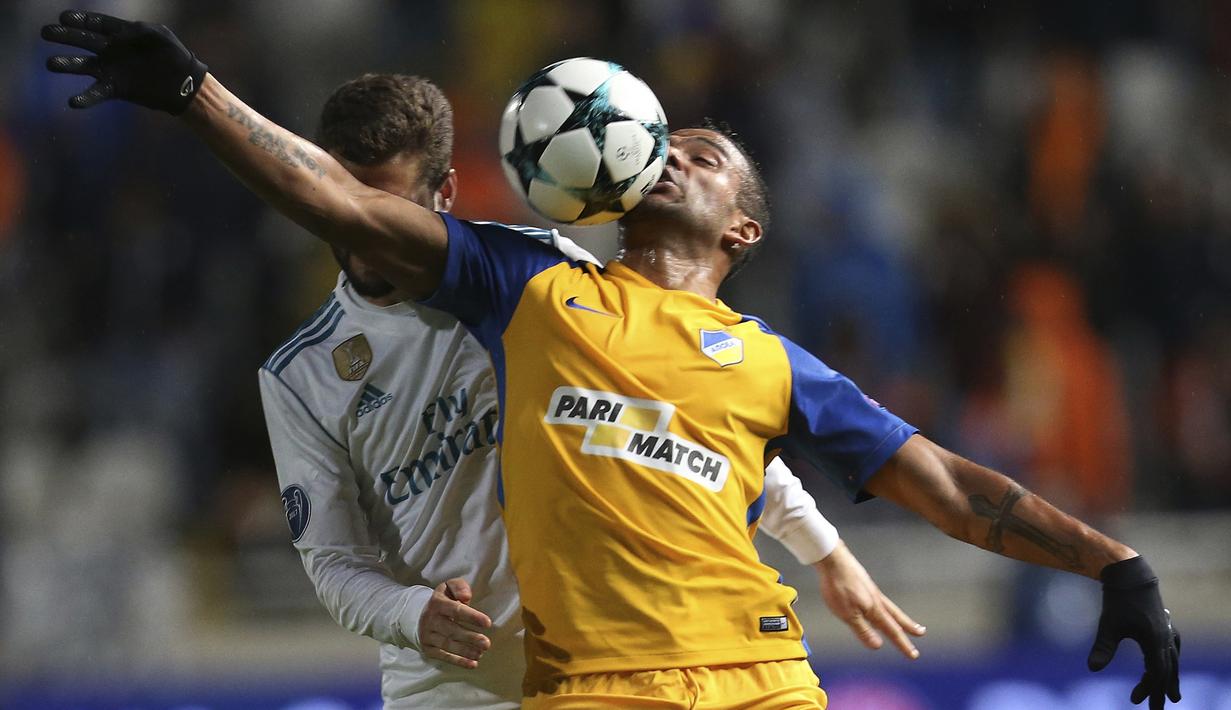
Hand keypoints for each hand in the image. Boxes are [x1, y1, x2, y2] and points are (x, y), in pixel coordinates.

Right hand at [42, 9, 206, 112]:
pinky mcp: (115, 88)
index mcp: (121, 33)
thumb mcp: (160, 36)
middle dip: (65, 36)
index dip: (81, 20)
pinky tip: (73, 102)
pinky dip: (85, 98)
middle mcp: (111, 50)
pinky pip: (96, 92)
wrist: (184, 84)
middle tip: (46, 33)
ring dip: (67, 64)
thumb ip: (142, 31)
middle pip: (84, 40)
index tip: (64, 17)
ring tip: (50, 64)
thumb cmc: (173, 55)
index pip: (97, 23)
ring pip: (85, 65)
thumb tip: (129, 30)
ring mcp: (111, 69)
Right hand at [418, 578, 492, 669]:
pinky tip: (473, 664)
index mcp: (437, 603)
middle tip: (486, 644)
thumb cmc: (443, 600)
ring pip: (447, 645)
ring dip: (465, 651)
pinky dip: (458, 661)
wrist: (418, 615)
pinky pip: (443, 656)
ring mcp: (427, 635)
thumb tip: (466, 597)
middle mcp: (430, 620)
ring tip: (481, 653)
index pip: (455, 610)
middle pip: (451, 630)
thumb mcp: (449, 587)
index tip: (488, 623)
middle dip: (470, 638)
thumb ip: (459, 587)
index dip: (472, 617)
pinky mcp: (428, 648)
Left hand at [815, 541, 925, 658]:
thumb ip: (863, 630)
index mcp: (874, 610)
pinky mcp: (863, 583)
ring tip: (906, 621)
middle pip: (896, 617)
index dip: (902, 644)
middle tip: (921, 633)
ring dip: (899, 616)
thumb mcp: (847, 614)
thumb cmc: (838, 587)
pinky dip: (885, 607)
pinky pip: (879, 599)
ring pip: (889, 607)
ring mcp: (870, 590)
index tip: (914, 655)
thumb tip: (878, 645)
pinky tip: (879, 606)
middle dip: (908, 627)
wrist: (832, 559)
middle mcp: (876, 600)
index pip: (892, 631)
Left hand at [1088, 556, 1180, 708]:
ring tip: (1173, 696)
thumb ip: (1103, 647)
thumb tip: (1093, 669)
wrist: (1130, 573)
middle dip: (1161, 691)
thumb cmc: (1118, 599)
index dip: (1147, 689)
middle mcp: (1165, 638)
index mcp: (1155, 641)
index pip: (1155, 673)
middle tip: (1158, 709)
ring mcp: (1167, 630)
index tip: (1136, 703)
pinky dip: (1171, 660)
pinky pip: (1173, 648)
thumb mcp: (1108, 624)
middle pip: (1167, 671)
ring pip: (1172, 660)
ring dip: (1171, 678)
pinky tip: (1170, 663)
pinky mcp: (1164, 623)